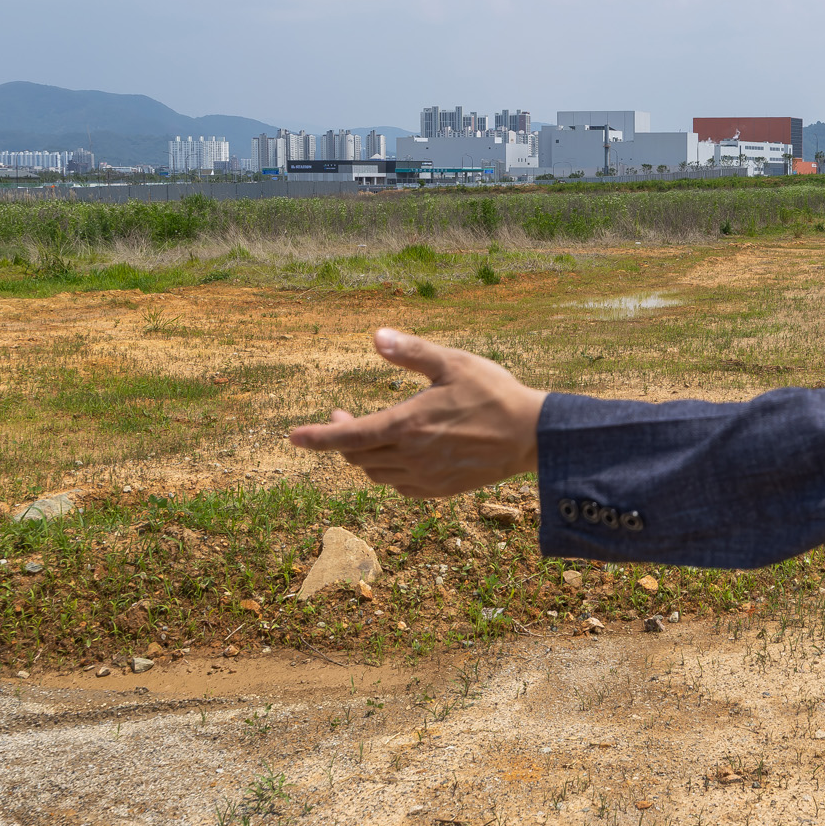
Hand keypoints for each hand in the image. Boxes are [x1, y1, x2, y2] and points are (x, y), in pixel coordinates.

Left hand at [288, 328, 547, 497]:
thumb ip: (411, 351)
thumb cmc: (493, 392)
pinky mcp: (440, 489)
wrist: (532, 435)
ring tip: (369, 434)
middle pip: (357, 457)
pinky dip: (387, 472)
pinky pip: (400, 486)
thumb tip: (375, 336)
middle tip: (341, 417)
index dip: (317, 437)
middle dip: (341, 439)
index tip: (292, 437)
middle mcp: (410, 456)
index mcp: (407, 424)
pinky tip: (397, 456)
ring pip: (376, 473)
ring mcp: (425, 477)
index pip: (348, 437)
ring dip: (363, 456)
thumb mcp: (452, 363)